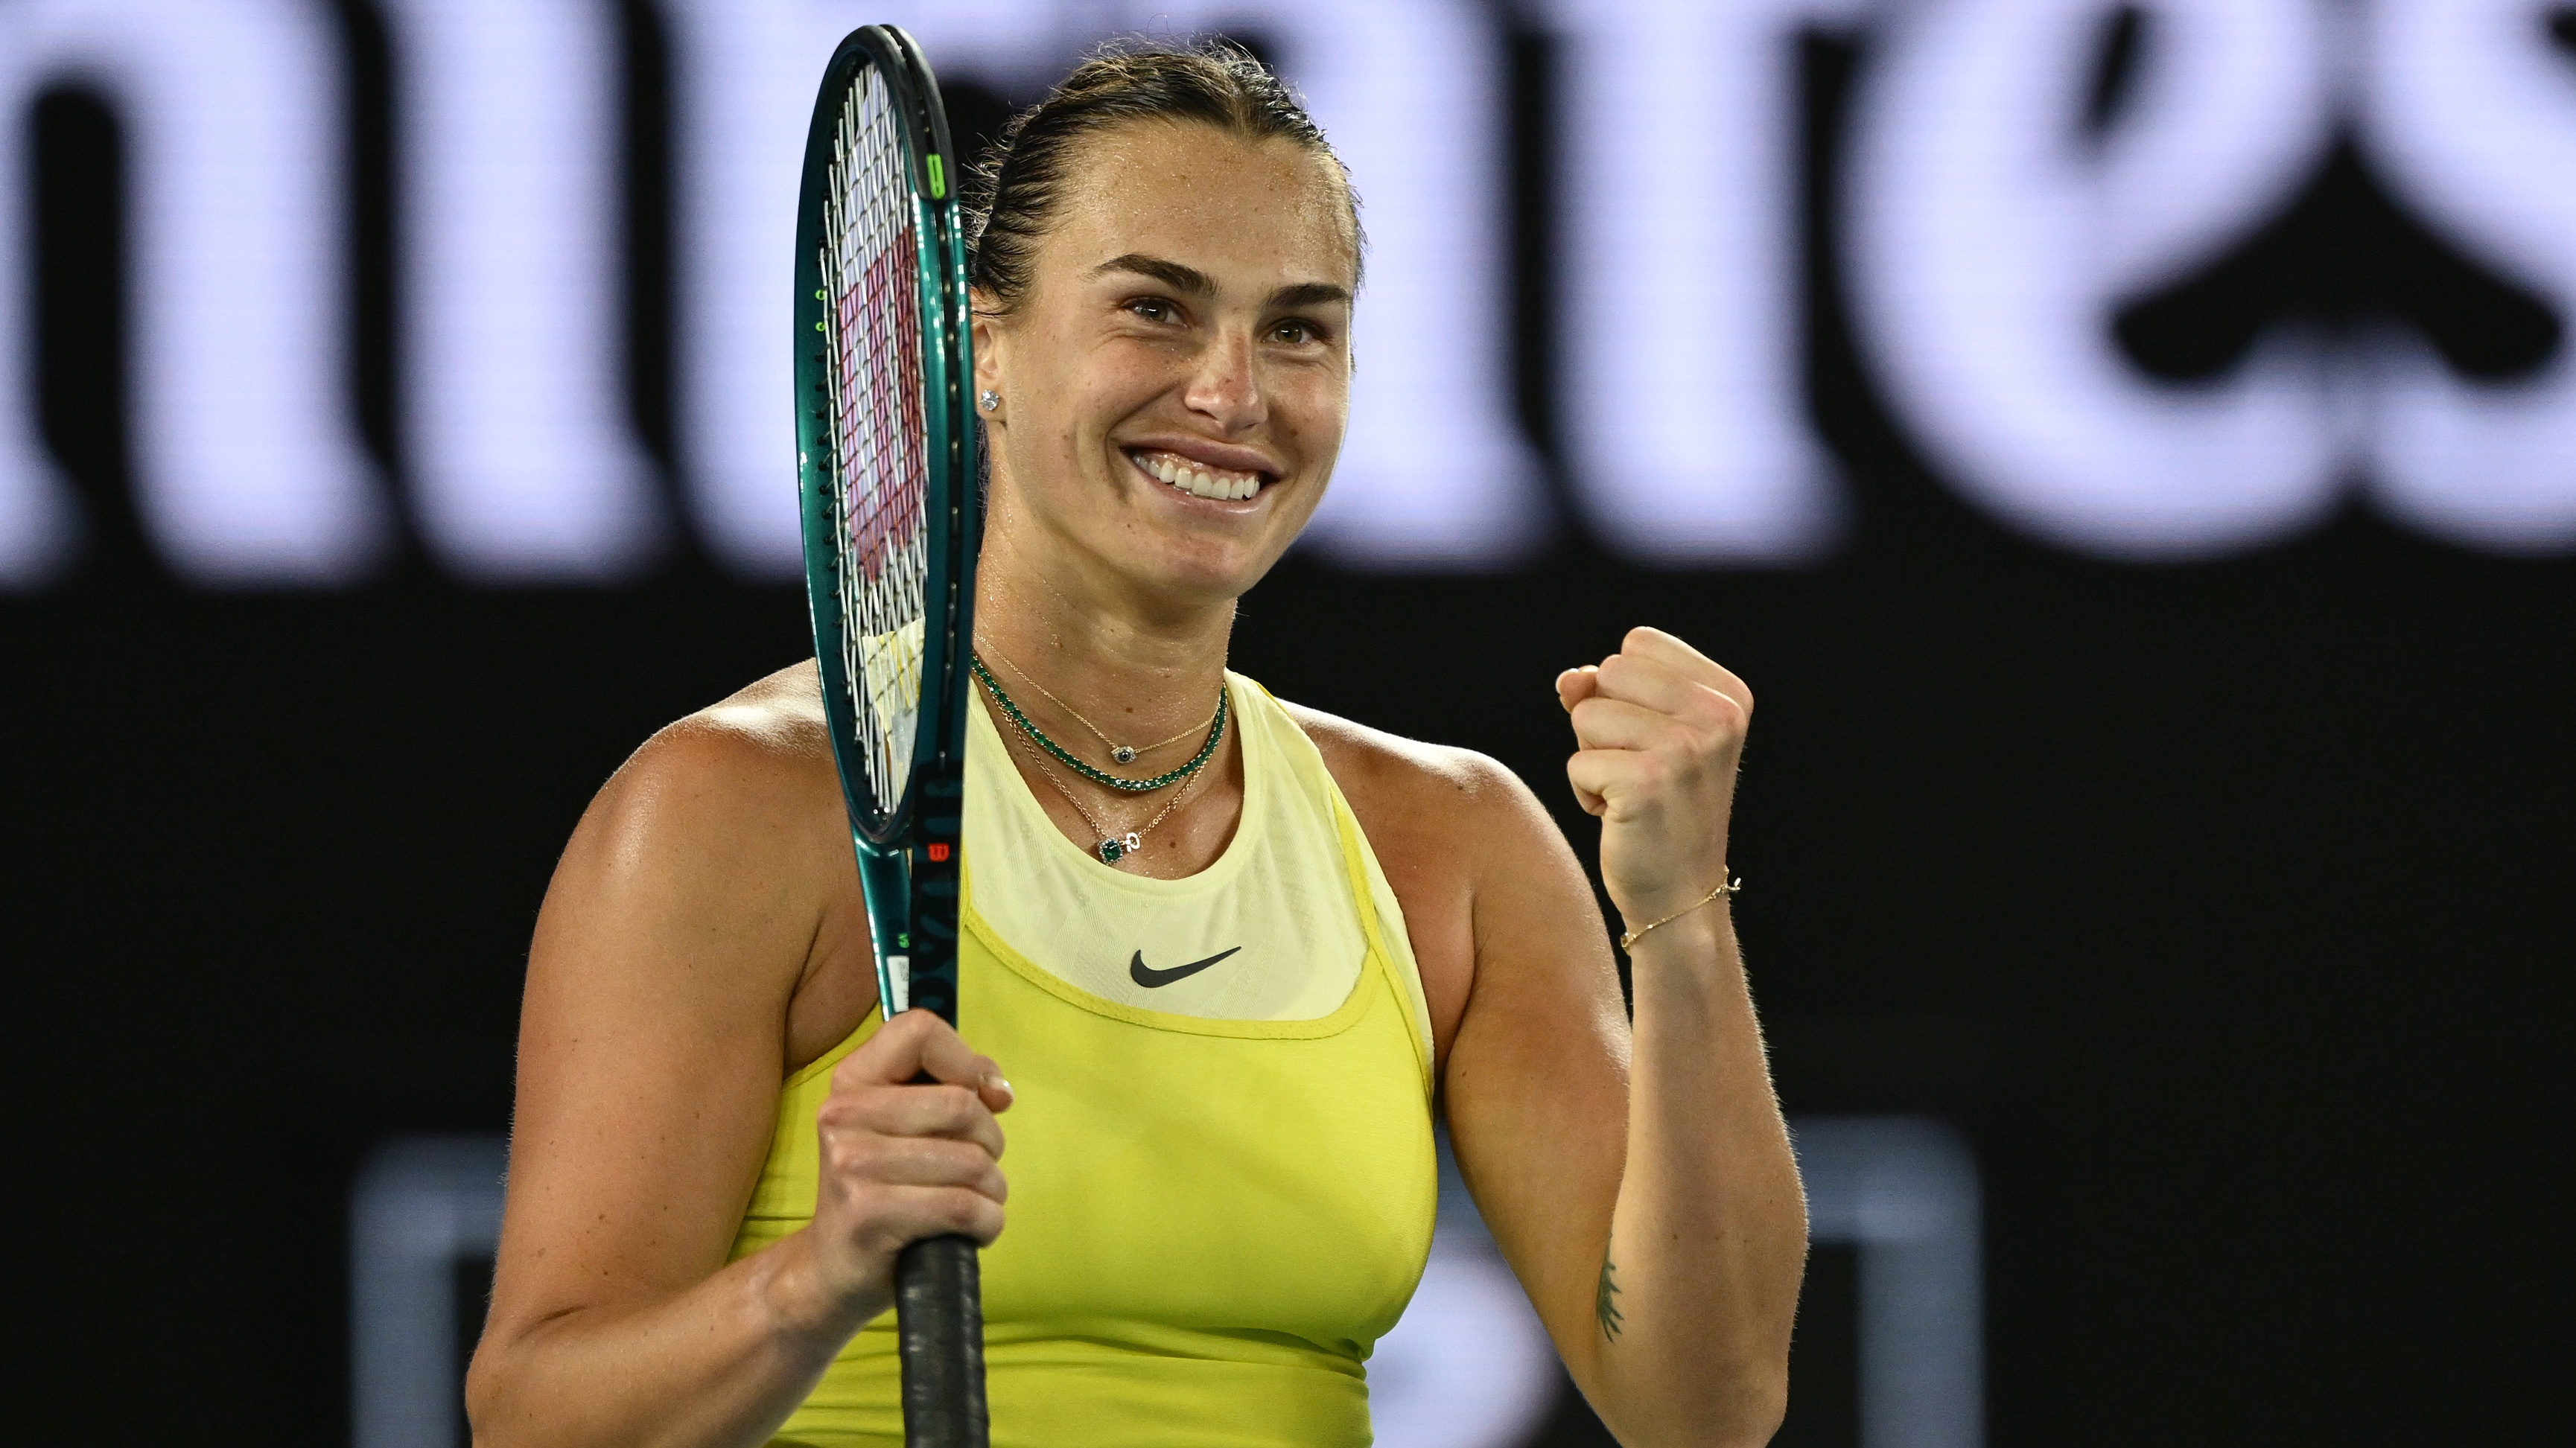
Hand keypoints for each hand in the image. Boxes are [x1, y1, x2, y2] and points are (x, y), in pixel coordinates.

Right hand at [795, 1009, 1011, 1330]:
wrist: (832, 1268)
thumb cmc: (883, 1189)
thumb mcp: (901, 1125)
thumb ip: (947, 1089)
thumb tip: (997, 1089)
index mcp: (851, 1080)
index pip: (918, 1031)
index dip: (967, 1061)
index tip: (984, 1097)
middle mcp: (842, 1116)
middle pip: (960, 1105)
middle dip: (991, 1141)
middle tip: (978, 1167)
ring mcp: (851, 1166)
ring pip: (970, 1162)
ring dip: (992, 1189)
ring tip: (974, 1202)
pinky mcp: (870, 1215)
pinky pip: (964, 1207)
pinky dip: (988, 1222)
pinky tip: (973, 1230)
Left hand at [1557, 627, 1751, 927]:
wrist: (1680, 894)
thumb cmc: (1658, 807)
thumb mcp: (1642, 734)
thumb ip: (1605, 690)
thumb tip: (1570, 678)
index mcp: (1728, 694)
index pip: (1638, 643)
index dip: (1623, 689)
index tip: (1653, 738)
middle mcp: (1718, 715)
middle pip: (1609, 671)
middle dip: (1603, 721)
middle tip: (1638, 770)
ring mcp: (1688, 747)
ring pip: (1586, 714)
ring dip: (1592, 757)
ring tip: (1629, 793)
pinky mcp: (1650, 781)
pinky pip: (1577, 761)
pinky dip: (1586, 792)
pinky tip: (1621, 816)